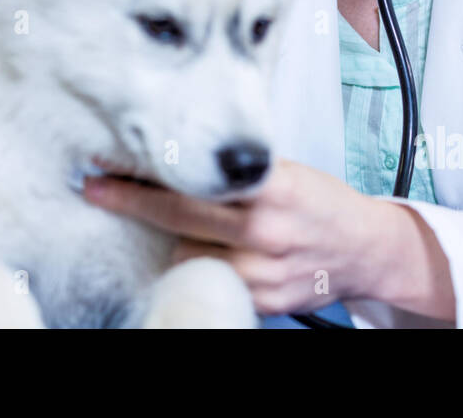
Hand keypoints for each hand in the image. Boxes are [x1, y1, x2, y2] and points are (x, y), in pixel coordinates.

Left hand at [82, 156, 397, 315]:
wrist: (365, 249)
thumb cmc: (319, 203)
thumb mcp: (285, 172)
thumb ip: (236, 174)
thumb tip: (174, 161)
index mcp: (271, 187)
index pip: (196, 179)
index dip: (147, 175)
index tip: (108, 167)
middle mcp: (265, 230)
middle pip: (180, 215)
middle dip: (133, 201)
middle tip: (97, 189)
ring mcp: (261, 271)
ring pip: (187, 254)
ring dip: (176, 239)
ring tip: (182, 224)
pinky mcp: (261, 301)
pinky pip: (210, 280)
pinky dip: (201, 265)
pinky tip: (208, 251)